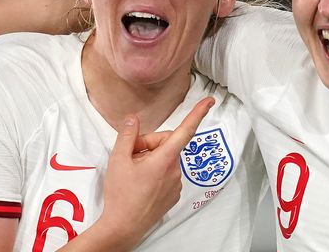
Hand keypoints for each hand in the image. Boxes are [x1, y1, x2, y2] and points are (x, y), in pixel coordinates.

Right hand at [94, 97, 214, 249]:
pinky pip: (167, 173)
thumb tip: (133, 119)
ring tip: (133, 172)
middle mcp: (175, 170)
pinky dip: (155, 172)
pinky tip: (140, 182)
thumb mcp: (118, 160)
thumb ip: (127, 135)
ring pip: (165, 159)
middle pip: (167, 143)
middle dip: (150, 144)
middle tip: (130, 154)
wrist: (123, 227)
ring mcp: (176, 184)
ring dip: (151, 159)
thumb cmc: (120, 194)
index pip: (185, 130)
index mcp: (165, 159)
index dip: (198, 113)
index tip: (210, 101)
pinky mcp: (173, 195)